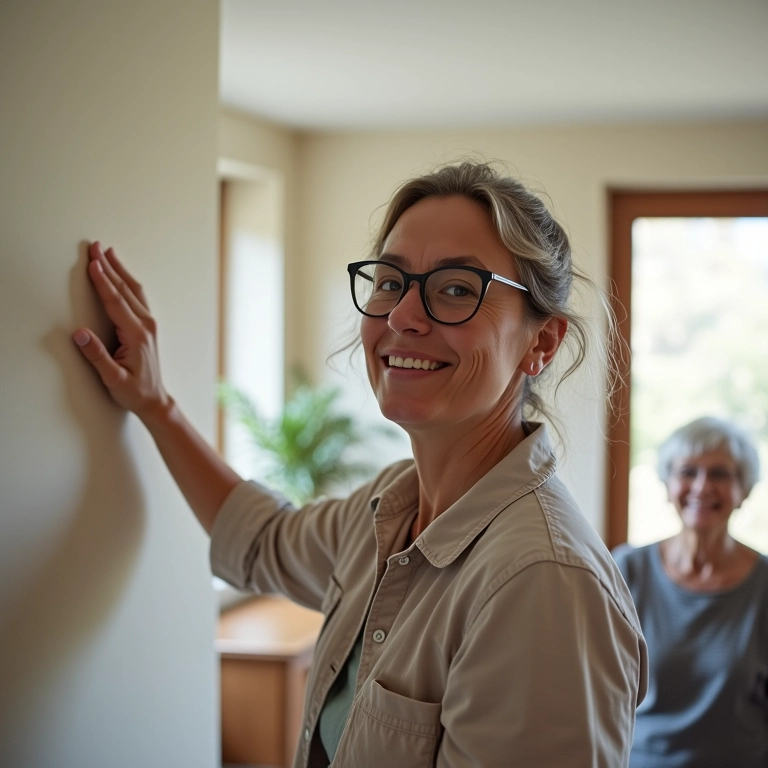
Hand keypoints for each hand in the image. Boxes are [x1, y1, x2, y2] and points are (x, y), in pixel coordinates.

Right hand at [73, 242, 170, 423]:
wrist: (155, 399)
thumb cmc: (134, 391)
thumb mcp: (113, 378)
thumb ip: (97, 356)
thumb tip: (80, 334)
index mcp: (136, 334)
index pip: (116, 301)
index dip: (102, 282)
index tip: (92, 264)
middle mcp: (145, 325)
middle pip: (124, 289)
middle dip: (108, 266)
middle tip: (95, 246)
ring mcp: (149, 324)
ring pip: (133, 290)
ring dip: (119, 270)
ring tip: (108, 252)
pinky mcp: (147, 326)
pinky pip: (137, 297)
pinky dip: (127, 281)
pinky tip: (121, 274)